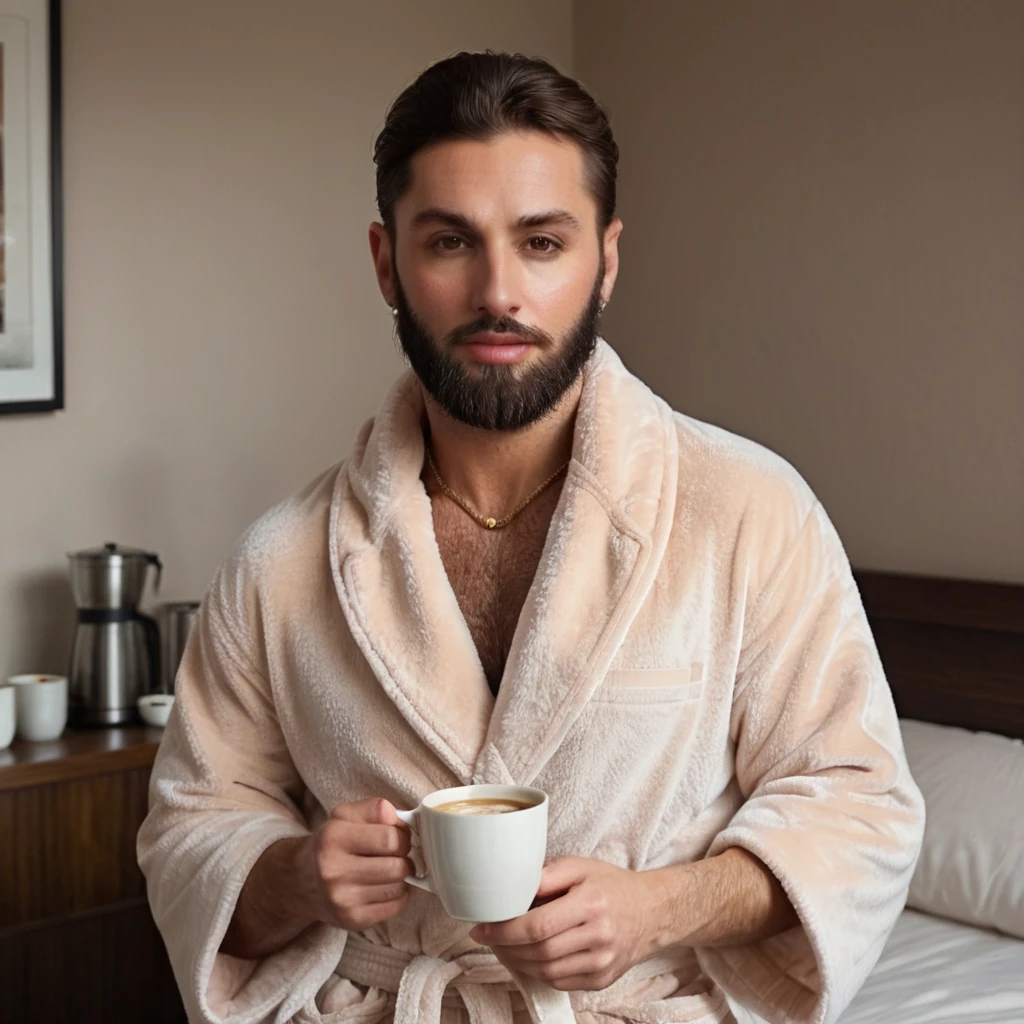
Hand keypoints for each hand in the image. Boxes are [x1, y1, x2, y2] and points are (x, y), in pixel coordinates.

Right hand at [301, 797, 414, 931]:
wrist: (302, 882)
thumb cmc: (332, 844)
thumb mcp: (345, 815)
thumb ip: (374, 808)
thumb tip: (398, 819)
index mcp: (333, 838)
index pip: (389, 838)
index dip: (403, 836)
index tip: (399, 837)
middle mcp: (334, 871)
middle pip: (397, 867)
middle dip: (405, 858)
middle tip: (398, 854)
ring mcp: (343, 900)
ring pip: (398, 887)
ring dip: (402, 877)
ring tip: (390, 869)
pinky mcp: (352, 920)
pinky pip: (395, 906)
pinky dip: (398, 895)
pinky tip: (385, 886)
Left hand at [468, 856, 663, 991]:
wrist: (652, 911)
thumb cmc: (612, 885)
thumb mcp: (581, 866)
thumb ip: (547, 874)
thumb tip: (513, 886)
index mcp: (591, 904)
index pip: (538, 926)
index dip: (504, 931)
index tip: (481, 928)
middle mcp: (599, 937)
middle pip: (539, 952)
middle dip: (505, 947)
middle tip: (489, 937)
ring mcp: (602, 963)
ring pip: (546, 971)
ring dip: (517, 961)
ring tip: (504, 946)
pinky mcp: (601, 980)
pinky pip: (560, 981)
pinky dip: (538, 970)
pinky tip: (529, 955)